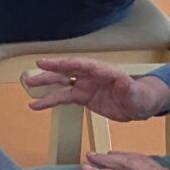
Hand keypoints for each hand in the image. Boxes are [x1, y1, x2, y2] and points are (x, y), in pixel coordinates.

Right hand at [21, 57, 169, 121]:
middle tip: (34, 72)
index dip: (62, 64)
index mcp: (103, 71)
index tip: (46, 63)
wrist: (140, 106)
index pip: (80, 65)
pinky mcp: (83, 97)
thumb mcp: (136, 93)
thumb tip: (123, 81)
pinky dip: (50, 100)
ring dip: (46, 84)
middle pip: (67, 71)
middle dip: (50, 72)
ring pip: (62, 83)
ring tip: (29, 86)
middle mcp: (91, 76)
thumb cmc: (140, 96)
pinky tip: (37, 105)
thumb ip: (128, 87)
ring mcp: (86, 86)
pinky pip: (64, 97)